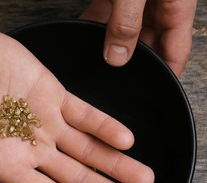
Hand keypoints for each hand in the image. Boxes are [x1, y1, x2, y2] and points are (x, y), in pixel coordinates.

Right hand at [0, 19, 153, 182]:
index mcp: (6, 164)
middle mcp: (30, 147)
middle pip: (77, 177)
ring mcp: (44, 120)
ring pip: (88, 148)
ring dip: (116, 164)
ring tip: (144, 180)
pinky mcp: (52, 94)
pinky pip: (84, 113)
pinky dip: (104, 126)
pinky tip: (126, 140)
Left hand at [80, 0, 196, 75]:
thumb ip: (126, 23)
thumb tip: (117, 57)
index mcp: (176, 7)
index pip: (175, 52)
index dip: (164, 75)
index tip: (148, 95)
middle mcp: (159, 6)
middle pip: (148, 44)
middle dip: (130, 61)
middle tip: (112, 78)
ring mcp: (139, 1)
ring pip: (125, 30)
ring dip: (109, 43)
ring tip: (94, 60)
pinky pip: (107, 14)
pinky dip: (95, 24)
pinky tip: (83, 34)